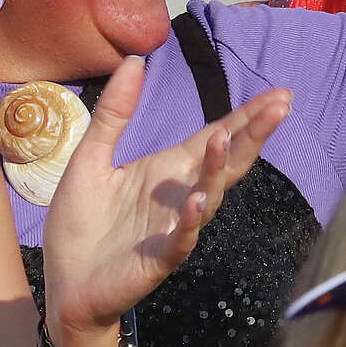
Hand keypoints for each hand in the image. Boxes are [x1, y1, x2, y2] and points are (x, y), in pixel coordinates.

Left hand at [41, 56, 291, 346]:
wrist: (64, 286)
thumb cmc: (82, 223)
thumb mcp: (91, 157)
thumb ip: (114, 113)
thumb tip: (135, 60)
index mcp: (171, 169)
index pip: (217, 135)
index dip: (247, 116)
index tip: (279, 94)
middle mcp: (182, 194)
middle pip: (227, 160)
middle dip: (254, 133)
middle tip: (281, 105)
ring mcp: (175, 227)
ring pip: (208, 195)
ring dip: (217, 167)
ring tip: (223, 137)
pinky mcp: (158, 260)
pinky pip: (182, 240)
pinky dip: (192, 222)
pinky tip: (198, 202)